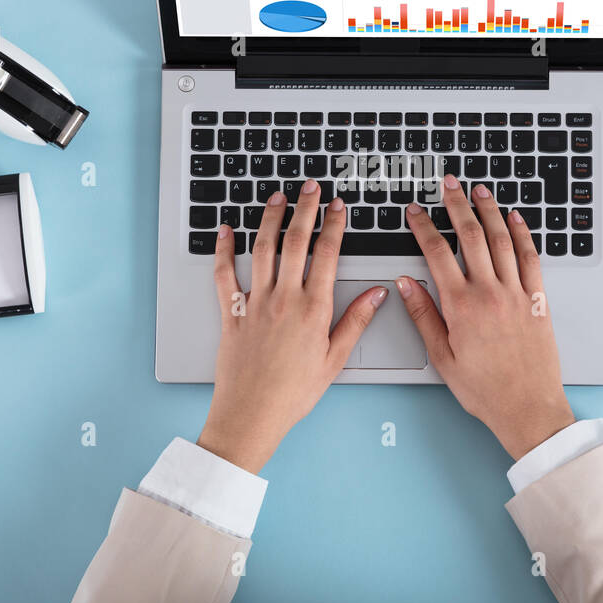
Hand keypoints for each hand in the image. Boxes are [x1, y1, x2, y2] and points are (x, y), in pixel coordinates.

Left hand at [199, 181, 387, 472]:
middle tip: (310, 188)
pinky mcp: (232, 313)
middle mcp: (284, 300)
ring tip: (276, 197)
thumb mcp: (335, 360)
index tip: (338, 206)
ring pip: (262, 249)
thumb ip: (356, 322)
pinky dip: (223, 249)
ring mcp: (256, 303)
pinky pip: (224, 274)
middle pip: (295, 242)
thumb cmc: (294, 393)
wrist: (252, 414)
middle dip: (304, 209)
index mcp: (314, 310)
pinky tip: (226, 231)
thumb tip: (378, 294)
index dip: (334, 225)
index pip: (328, 255)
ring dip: (269, 219)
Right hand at [398, 175, 573, 460]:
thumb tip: (406, 284)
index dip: (423, 226)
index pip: (437, 253)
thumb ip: (423, 316)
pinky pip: (530, 258)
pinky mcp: (538, 300)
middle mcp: (490, 293)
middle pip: (471, 236)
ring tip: (479, 190)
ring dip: (489, 211)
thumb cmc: (484, 390)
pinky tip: (515, 219)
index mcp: (461, 306)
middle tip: (448, 184)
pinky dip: (522, 234)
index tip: (414, 211)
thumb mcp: (442, 358)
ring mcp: (517, 293)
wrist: (527, 407)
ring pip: (501, 240)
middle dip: (456, 205)